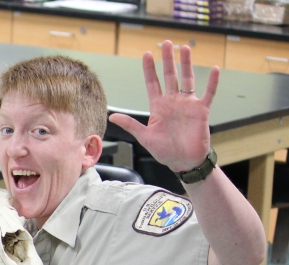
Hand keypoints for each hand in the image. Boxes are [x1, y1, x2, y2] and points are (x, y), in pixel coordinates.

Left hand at [109, 40, 219, 172]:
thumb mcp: (145, 137)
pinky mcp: (201, 110)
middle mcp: (172, 102)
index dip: (149, 69)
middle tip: (166, 43)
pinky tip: (213, 69)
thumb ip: (131, 124)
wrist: (183, 161)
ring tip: (184, 48)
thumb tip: (112, 117)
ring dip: (186, 64)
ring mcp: (187, 104)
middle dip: (167, 60)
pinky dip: (212, 82)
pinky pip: (208, 93)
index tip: (146, 54)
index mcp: (158, 107)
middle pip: (169, 76)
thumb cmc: (164, 151)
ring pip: (187, 79)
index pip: (152, 83)